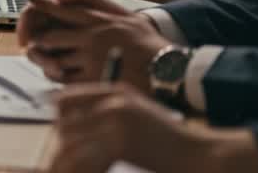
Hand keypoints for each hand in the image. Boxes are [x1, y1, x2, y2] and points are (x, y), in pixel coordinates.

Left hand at [19, 0, 169, 90]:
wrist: (168, 67)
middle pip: (47, 37)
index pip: (55, 8)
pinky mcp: (93, 79)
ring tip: (44, 60)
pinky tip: (60, 75)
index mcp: (95, 17)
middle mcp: (90, 35)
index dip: (35, 10)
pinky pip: (62, 80)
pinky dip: (57, 77)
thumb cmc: (144, 40)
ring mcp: (91, 58)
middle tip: (31, 45)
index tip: (26, 10)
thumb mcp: (121, 10)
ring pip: (52, 60)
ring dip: (45, 61)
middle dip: (36, 42)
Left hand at [52, 84, 257, 172]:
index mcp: (117, 93)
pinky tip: (87, 172)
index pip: (68, 97)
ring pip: (71, 139)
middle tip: (58, 159)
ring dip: (66, 158)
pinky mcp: (121, 142)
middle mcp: (113, 101)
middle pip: (65, 119)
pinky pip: (87, 156)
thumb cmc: (171, 142)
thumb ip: (112, 115)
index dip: (58, 116)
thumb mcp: (140, 117)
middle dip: (59, 142)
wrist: (201, 154)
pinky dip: (82, 166)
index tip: (56, 133)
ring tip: (66, 168)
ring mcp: (117, 120)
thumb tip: (76, 128)